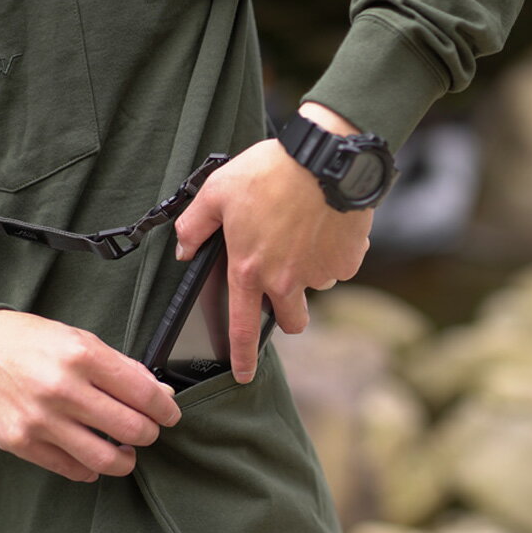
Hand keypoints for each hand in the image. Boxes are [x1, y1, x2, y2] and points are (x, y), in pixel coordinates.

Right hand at [0, 310, 180, 481]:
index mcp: (82, 355)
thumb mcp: (79, 339)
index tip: (169, 414)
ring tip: (125, 451)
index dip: (166, 409)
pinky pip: (72, 469)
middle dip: (149, 434)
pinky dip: (91, 468)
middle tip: (148, 431)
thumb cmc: (28, 341)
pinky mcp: (20, 442)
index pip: (144, 393)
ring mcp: (40, 419)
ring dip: (125, 460)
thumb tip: (160, 393)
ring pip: (105, 458)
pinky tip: (93, 456)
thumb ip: (121, 368)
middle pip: (132, 429)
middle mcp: (62, 388)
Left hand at [174, 102, 373, 383]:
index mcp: (249, 270)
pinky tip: (324, 223)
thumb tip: (184, 250)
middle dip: (288, 313)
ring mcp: (319, 273)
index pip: (242, 328)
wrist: (326, 156)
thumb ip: (194, 226)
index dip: (242, 358)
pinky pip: (338, 266)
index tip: (243, 376)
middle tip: (285, 285)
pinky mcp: (347, 260)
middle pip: (291, 321)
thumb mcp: (217, 191)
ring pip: (315, 287)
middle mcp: (285, 280)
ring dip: (309, 271)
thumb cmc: (269, 171)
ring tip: (303, 232)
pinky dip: (332, 252)